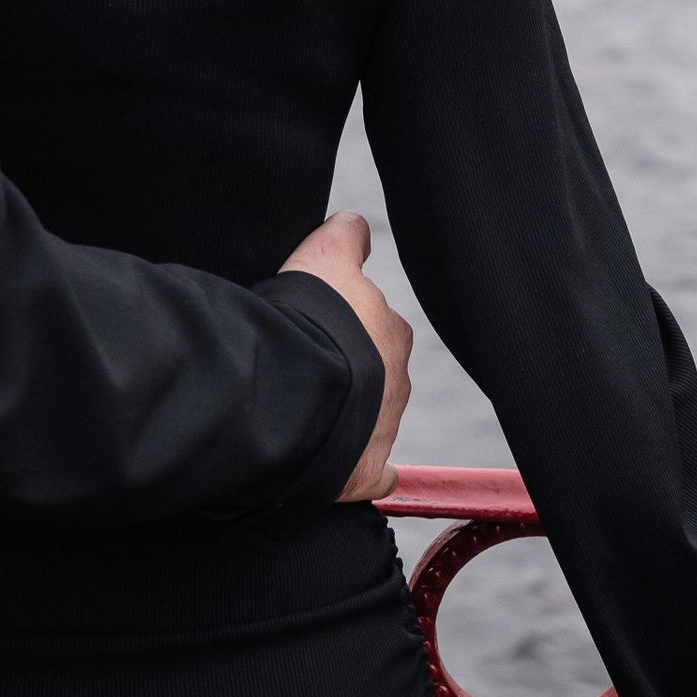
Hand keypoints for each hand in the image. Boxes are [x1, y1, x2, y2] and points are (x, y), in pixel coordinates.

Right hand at [282, 213, 410, 503]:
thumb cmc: (310, 316)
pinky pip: (370, 473)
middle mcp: (398, 377)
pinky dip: (358, 471)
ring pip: (372, 418)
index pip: (378, 323)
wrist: (298, 388)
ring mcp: (385, 427)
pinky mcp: (367, 472)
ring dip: (347, 415)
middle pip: (377, 371)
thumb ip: (345, 235)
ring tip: (305, 409)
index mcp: (393, 331)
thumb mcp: (324, 253)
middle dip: (352, 370)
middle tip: (309, 365)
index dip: (349, 322)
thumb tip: (355, 223)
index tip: (326, 326)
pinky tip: (336, 468)